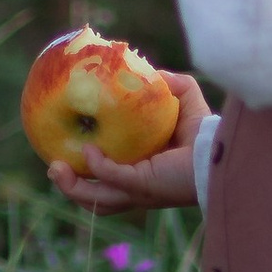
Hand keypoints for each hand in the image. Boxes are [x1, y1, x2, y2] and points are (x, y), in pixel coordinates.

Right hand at [47, 73, 211, 215]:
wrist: (219, 150)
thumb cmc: (205, 132)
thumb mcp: (184, 101)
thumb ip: (169, 84)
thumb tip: (151, 71)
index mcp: (140, 173)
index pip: (106, 182)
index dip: (84, 174)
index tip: (62, 155)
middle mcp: (137, 188)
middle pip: (97, 199)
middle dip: (70, 188)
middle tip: (52, 167)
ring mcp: (139, 190)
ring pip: (98, 200)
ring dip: (74, 188)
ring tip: (55, 169)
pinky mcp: (144, 185)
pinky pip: (114, 179)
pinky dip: (98, 168)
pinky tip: (90, 151)